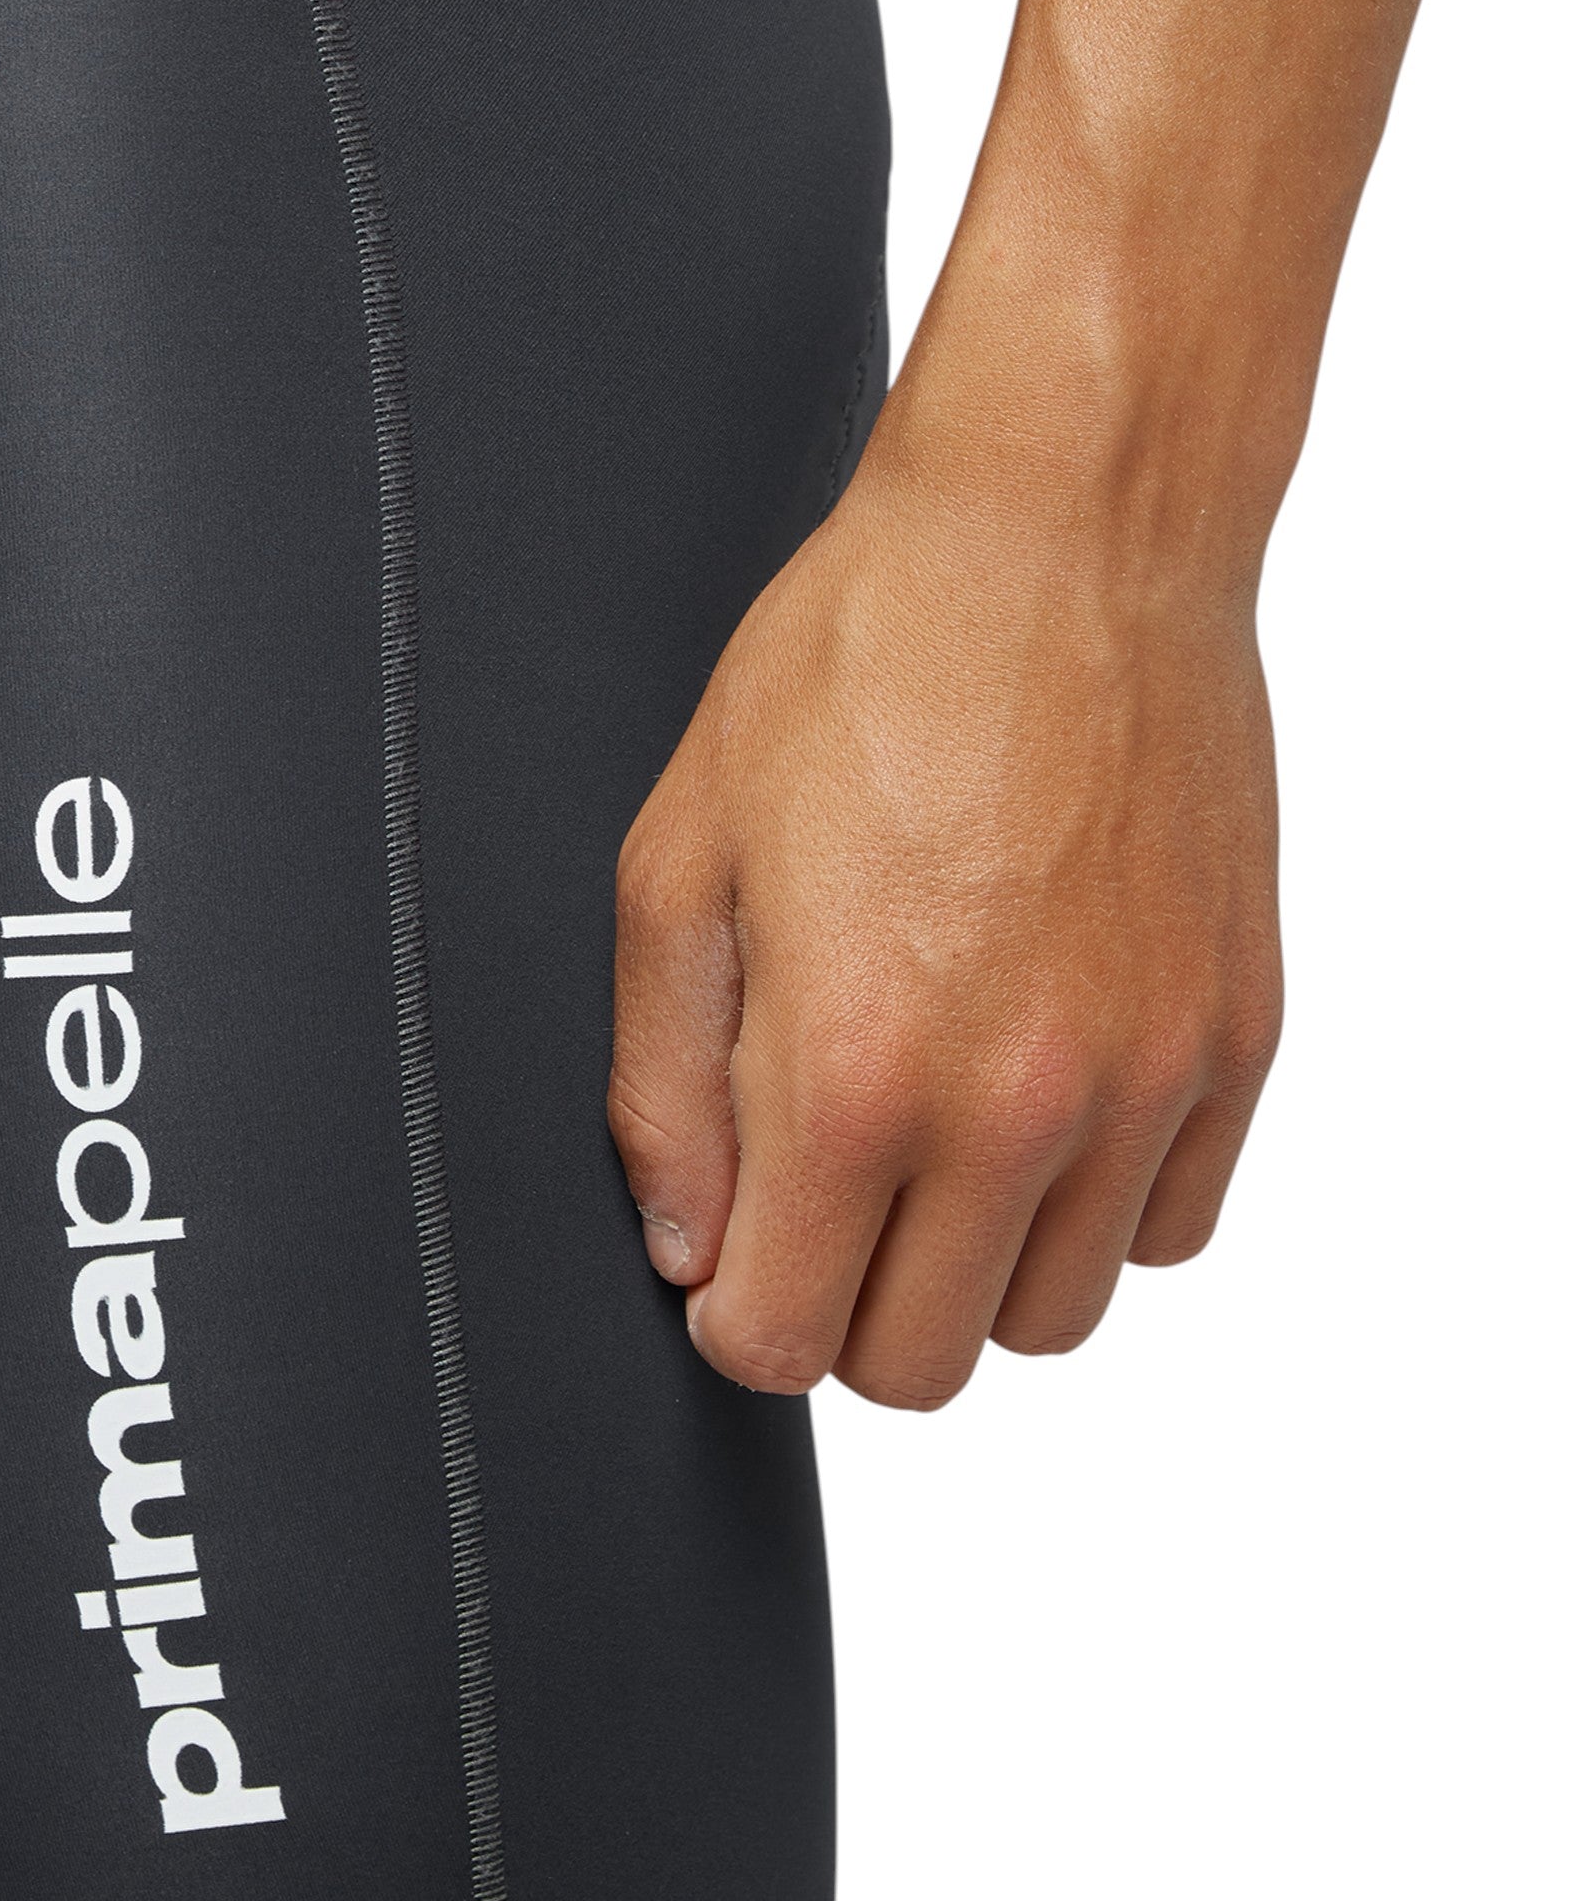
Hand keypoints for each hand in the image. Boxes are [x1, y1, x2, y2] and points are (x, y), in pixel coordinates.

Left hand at [607, 323, 1284, 1411]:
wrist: (1059, 535)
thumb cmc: (856, 663)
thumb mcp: (678, 861)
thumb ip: (663, 1087)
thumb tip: (690, 1251)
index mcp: (850, 1072)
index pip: (782, 1345)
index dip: (734, 1312)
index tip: (734, 1249)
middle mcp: (1013, 1104)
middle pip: (921, 1366)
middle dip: (846, 1308)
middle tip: (823, 1192)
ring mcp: (1144, 1077)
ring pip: (1055, 1318)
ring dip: (976, 1266)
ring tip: (933, 1137)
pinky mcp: (1236, 1035)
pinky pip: (1169, 1226)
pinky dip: (1098, 1204)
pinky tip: (1037, 1095)